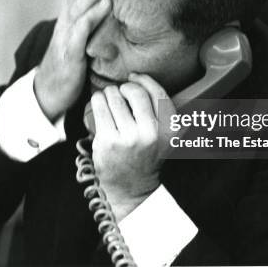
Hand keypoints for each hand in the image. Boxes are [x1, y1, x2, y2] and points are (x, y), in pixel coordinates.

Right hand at [34, 0, 110, 120]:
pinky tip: (102, 8)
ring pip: (78, 12)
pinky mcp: (70, 57)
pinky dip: (89, 20)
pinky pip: (79, 36)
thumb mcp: (76, 41)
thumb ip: (86, 24)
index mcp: (67, 22)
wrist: (47, 93)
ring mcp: (65, 40)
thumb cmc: (66, 66)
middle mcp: (65, 27)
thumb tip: (104, 6)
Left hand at [90, 73, 175, 220]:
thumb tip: (137, 78)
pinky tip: (99, 104)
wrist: (131, 188)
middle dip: (124, 87)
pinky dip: (97, 100)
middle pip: (135, 92)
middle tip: (119, 93)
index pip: (158, 93)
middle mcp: (152, 133)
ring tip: (108, 101)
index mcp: (170, 130)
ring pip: (114, 97)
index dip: (143, 80)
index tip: (133, 78)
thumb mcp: (164, 137)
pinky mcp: (108, 141)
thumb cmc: (144, 156)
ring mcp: (129, 138)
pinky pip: (99, 106)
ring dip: (108, 93)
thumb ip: (162, 112)